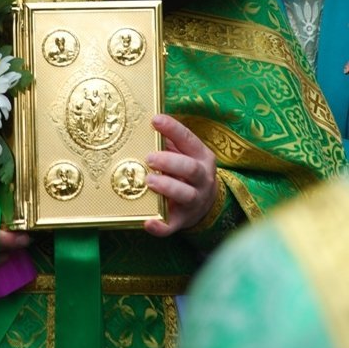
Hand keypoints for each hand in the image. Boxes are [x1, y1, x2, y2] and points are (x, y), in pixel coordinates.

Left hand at [143, 114, 217, 237]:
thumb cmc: (185, 169)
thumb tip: (143, 123)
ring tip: (149, 180)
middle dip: (170, 162)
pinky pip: (173, 226)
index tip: (155, 120)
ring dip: (168, 187)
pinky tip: (148, 222)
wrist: (205, 202)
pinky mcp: (183, 220)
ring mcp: (195, 201)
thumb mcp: (184, 153)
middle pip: (191, 169)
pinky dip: (161, 227)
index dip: (173, 129)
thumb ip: (167, 141)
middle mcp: (203, 179)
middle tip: (150, 158)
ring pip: (186, 195)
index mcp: (202, 156)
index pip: (189, 139)